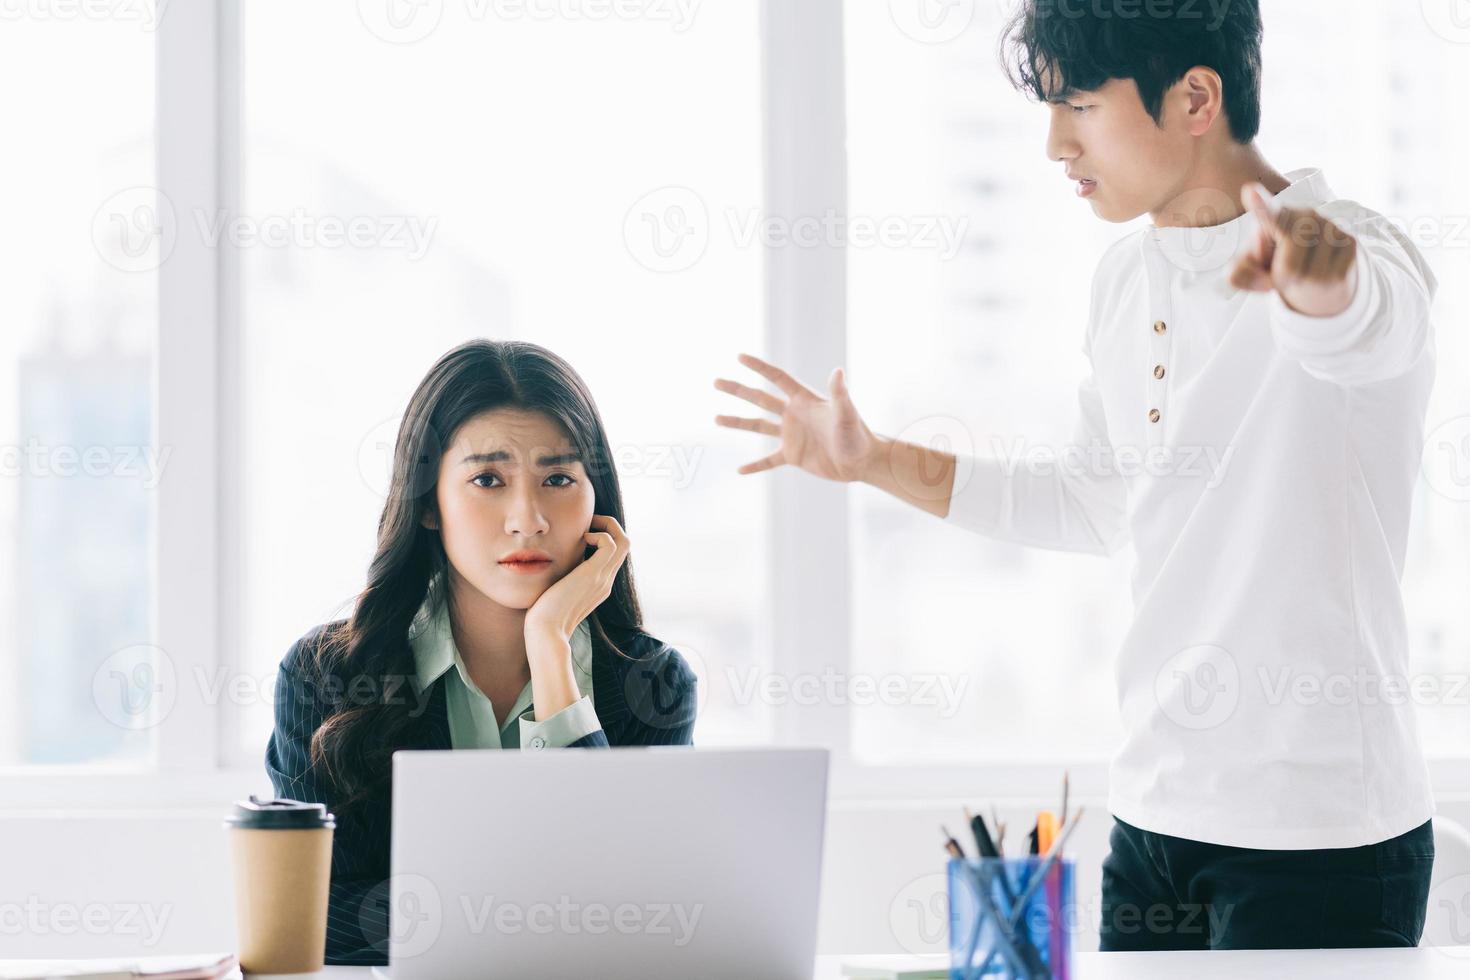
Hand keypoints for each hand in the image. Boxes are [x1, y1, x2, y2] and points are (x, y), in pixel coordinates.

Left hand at [522, 514, 629, 647]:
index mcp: (599, 585)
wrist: (546, 632)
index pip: (614, 554)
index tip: (583, 532)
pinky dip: (598, 534)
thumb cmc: (544, 615)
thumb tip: (551, 564)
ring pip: (624, 541)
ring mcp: (603, 578)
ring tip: (586, 528)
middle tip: (588, 523)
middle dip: (609, 526)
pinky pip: (610, 544)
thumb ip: (562, 578)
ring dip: (607, 526)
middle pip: (624, 544)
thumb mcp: (557, 591)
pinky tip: (580, 539)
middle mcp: (606, 581)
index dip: (603, 536)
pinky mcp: (594, 574)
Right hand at [714, 353, 879, 482]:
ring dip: (737, 422)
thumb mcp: (847, 413)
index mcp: (804, 400)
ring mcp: (791, 435)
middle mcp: (794, 414)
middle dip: (738, 390)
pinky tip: (740, 470)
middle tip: (716, 382)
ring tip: (716, 419)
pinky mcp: (793, 456)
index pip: (777, 378)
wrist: (862, 461)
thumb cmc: (857, 434)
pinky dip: (755, 466)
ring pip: (758, 426)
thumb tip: (837, 371)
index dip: (759, 367)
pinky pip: (768, 461)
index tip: (740, 357)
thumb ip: (839, 393)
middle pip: (759, 398)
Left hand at [1229, 182, 1358, 316]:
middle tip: (1280, 270)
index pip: (1268, 213)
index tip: (1250, 191)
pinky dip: (1317, 285)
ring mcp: (1330, 226)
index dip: (1260, 206)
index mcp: (1274, 216)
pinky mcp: (1349, 242)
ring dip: (1299, 282)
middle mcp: (1304, 215)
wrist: (1309, 269)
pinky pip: (1330, 279)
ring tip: (1300, 269)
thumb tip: (1267, 283)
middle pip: (1289, 265)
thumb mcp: (1246, 270)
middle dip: (1280, 278)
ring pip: (1309, 275)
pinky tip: (1317, 272)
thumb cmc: (1270, 263)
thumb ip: (1240, 275)